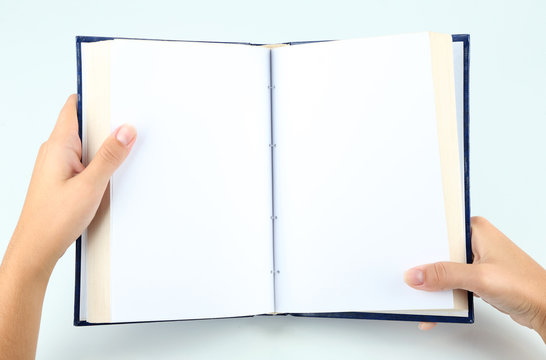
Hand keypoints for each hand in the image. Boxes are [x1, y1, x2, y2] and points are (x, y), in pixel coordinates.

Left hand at [0, 94, 135, 359]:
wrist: (36, 250)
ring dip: (106, 148)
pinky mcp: (65, 181)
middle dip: (107, 124)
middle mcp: (56, 153)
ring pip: (87, 147)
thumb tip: (126, 130)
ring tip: (126, 151)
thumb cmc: (52, 220)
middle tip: (131, 124)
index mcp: (57, 146)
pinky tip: (114, 174)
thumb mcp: (90, 186)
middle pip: (84, 126)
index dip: (94, 97)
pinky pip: (86, 163)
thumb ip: (110, 157)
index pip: (73, 108)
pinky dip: (101, 164)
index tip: (116, 93)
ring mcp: (59, 167)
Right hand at [404, 216, 545, 341]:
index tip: (405, 255)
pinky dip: (444, 295)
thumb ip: (445, 275)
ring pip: (444, 269)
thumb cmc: (527, 286)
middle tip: (410, 279)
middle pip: (438, 252)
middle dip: (425, 267)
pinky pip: (452, 283)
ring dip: (434, 285)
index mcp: (475, 229)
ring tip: (422, 297)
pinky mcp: (476, 276)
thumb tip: (415, 275)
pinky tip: (437, 308)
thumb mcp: (480, 278)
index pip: (438, 230)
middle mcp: (475, 241)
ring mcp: (475, 260)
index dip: (420, 242)